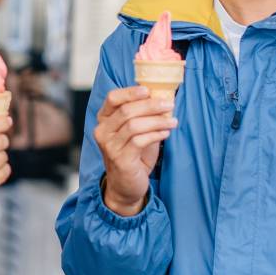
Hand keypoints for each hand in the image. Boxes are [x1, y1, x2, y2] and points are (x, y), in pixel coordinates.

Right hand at [93, 85, 175, 216]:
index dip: (130, 91)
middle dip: (151, 105)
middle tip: (169, 104)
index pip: (112, 98)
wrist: (126, 185)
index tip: (149, 90)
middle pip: (126, 110)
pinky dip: (155, 134)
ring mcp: (109, 146)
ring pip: (134, 125)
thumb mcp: (135, 131)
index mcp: (104, 120)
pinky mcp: (120, 159)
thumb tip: (162, 97)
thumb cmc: (133, 154)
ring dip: (157, 120)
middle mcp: (102, 131)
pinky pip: (139, 141)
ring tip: (172, 121)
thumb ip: (142, 115)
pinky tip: (166, 133)